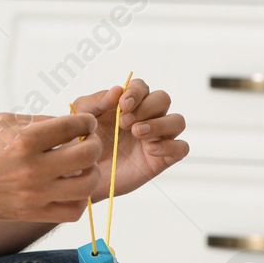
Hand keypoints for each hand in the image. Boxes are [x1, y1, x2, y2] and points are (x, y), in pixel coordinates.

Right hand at [0, 111, 104, 223]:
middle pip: (86, 156)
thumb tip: (72, 124)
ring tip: (82, 167)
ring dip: (91, 173)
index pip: (73, 127)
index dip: (85, 122)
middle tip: (87, 142)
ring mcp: (33, 196)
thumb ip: (41, 122)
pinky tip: (71, 189)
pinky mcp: (31, 214)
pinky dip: (80, 200)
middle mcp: (31, 170)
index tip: (84, 123)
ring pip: (86, 186)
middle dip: (93, 145)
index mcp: (24, 141)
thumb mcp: (4, 122)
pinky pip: (72, 212)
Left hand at [71, 77, 187, 197]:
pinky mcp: (162, 159)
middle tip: (124, 122)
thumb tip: (117, 90)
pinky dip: (169, 146)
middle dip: (146, 108)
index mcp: (128, 104)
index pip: (142, 87)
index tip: (122, 105)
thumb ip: (96, 102)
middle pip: (163, 99)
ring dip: (159, 124)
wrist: (83, 175)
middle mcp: (147, 117)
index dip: (136, 92)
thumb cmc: (83, 143)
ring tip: (137, 133)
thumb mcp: (82, 118)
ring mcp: (157, 137)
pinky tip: (149, 149)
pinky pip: (181, 148)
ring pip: (177, 121)